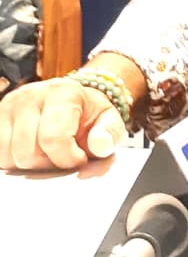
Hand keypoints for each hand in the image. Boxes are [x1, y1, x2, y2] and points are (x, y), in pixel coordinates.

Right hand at [0, 78, 125, 170]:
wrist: (73, 100)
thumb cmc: (88, 114)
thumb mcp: (108, 120)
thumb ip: (109, 133)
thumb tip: (100, 144)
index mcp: (63, 92)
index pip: (53, 138)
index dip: (67, 158)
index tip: (78, 158)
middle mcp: (31, 95)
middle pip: (27, 153)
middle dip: (48, 164)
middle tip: (62, 156)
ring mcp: (9, 106)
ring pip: (8, 155)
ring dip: (29, 164)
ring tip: (47, 152)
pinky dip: (12, 160)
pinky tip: (30, 151)